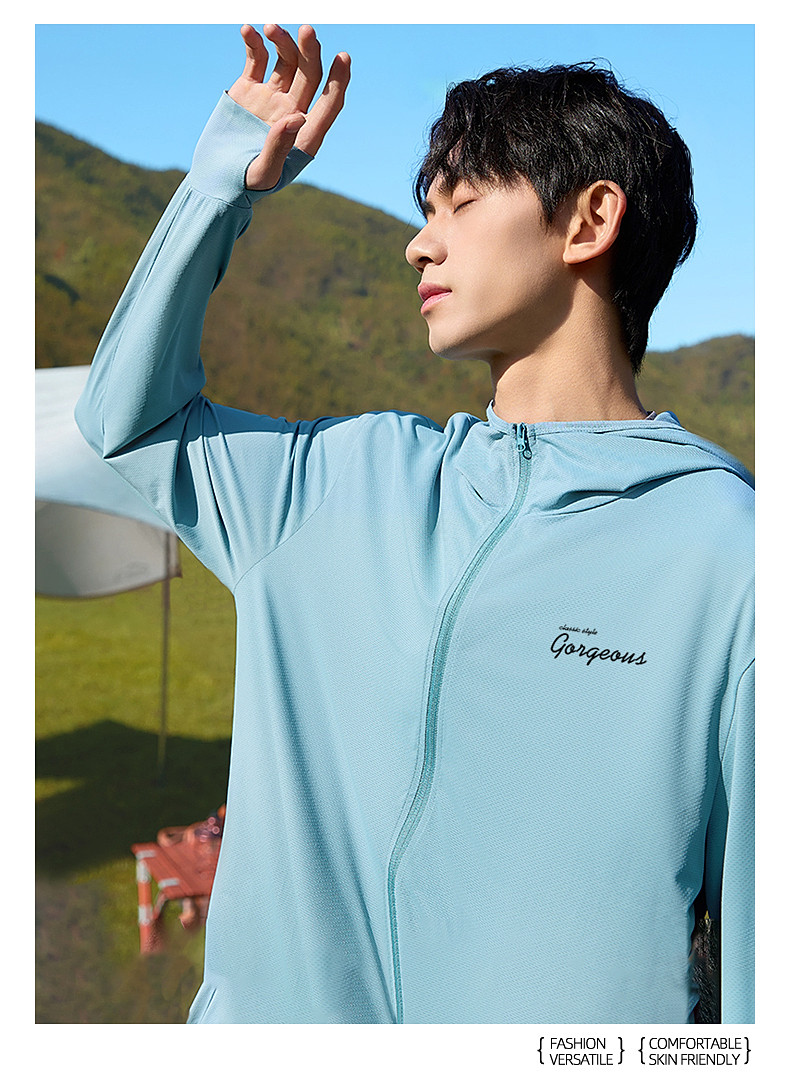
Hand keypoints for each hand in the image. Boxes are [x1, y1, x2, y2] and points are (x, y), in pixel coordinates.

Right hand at [228, 23, 350, 189]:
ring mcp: (271, 99)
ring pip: (286, 62)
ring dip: (283, 42)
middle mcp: (292, 113)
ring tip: (270, 28)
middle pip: (310, 75)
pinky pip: (257, 60)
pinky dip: (254, 43)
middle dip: (310, 51)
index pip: (329, 104)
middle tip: (307, 31)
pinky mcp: (249, 90)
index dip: (338, 82)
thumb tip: (298, 117)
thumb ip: (279, 147)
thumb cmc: (243, 185)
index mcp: (304, 135)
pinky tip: (248, 30)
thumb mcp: (263, 173)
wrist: (215, 181)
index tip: (343, 58)